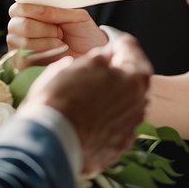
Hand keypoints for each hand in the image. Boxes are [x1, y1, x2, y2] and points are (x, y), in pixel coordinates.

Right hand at [7, 3, 107, 67]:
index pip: (17, 9)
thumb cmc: (84, 34)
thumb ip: (56, 11)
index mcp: (30, 12)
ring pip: (23, 42)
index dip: (29, 10)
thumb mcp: (76, 17)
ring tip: (61, 43)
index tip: (47, 14)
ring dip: (46, 42)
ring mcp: (20, 48)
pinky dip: (44, 55)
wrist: (92, 56)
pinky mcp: (23, 65)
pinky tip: (57, 53)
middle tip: (60, 32)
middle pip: (17, 25)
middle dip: (42, 29)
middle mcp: (20, 29)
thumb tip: (37, 10)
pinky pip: (25, 59)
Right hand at [23, 33, 151, 175]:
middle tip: (103, 65)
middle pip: (133, 80)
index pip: (131, 50)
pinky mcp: (117, 148)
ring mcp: (129, 129)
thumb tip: (105, 56)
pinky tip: (90, 117)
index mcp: (132, 79)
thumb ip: (99, 58)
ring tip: (92, 93)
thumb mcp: (78, 66)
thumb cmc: (62, 97)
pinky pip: (117, 127)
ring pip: (126, 105)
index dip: (118, 41)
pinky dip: (108, 120)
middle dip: (121, 70)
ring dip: (115, 96)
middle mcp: (138, 105)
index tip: (111, 39)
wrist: (50, 141)